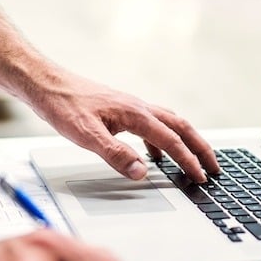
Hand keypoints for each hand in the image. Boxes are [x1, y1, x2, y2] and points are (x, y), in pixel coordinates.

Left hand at [30, 72, 219, 182]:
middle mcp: (138, 107)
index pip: (171, 140)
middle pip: (181, 127)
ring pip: (169, 123)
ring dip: (184, 142)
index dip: (188, 160)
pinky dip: (162, 140)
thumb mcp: (87, 136)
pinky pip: (151, 125)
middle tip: (214, 168)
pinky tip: (154, 155)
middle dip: (200, 148)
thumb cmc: (63, 106)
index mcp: (135, 114)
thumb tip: (142, 173)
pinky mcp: (121, 109)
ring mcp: (131, 107)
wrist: (46, 83)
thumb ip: (116, 155)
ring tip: (193, 161)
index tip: (201, 177)